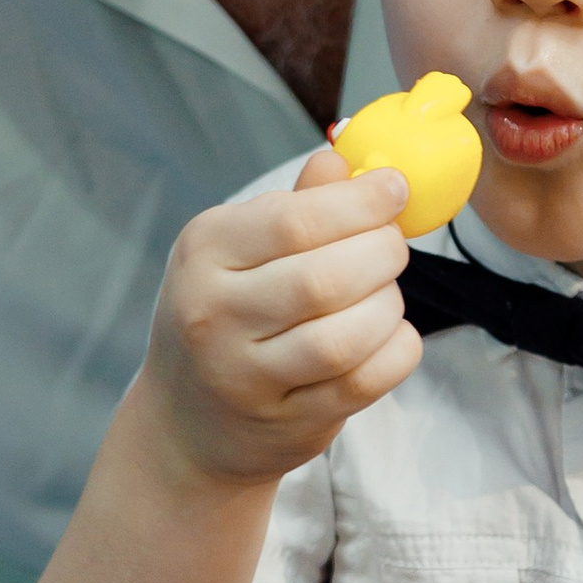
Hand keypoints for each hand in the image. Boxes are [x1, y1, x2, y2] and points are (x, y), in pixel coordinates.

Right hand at [139, 147, 417, 487]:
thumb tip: (346, 161)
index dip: (360, 202)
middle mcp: (214, 314)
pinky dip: (395, 351)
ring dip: (387, 306)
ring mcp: (246, 376)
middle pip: (326, 279)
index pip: (294, 221)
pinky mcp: (285, 421)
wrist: (186, 419)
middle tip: (393, 246)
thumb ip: (294, 206)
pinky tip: (390, 334)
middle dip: (382, 253)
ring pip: (346, 337)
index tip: (395, 188)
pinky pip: (363, 382)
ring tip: (385, 294)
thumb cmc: (224, 314)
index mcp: (203, 252)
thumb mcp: (236, 250)